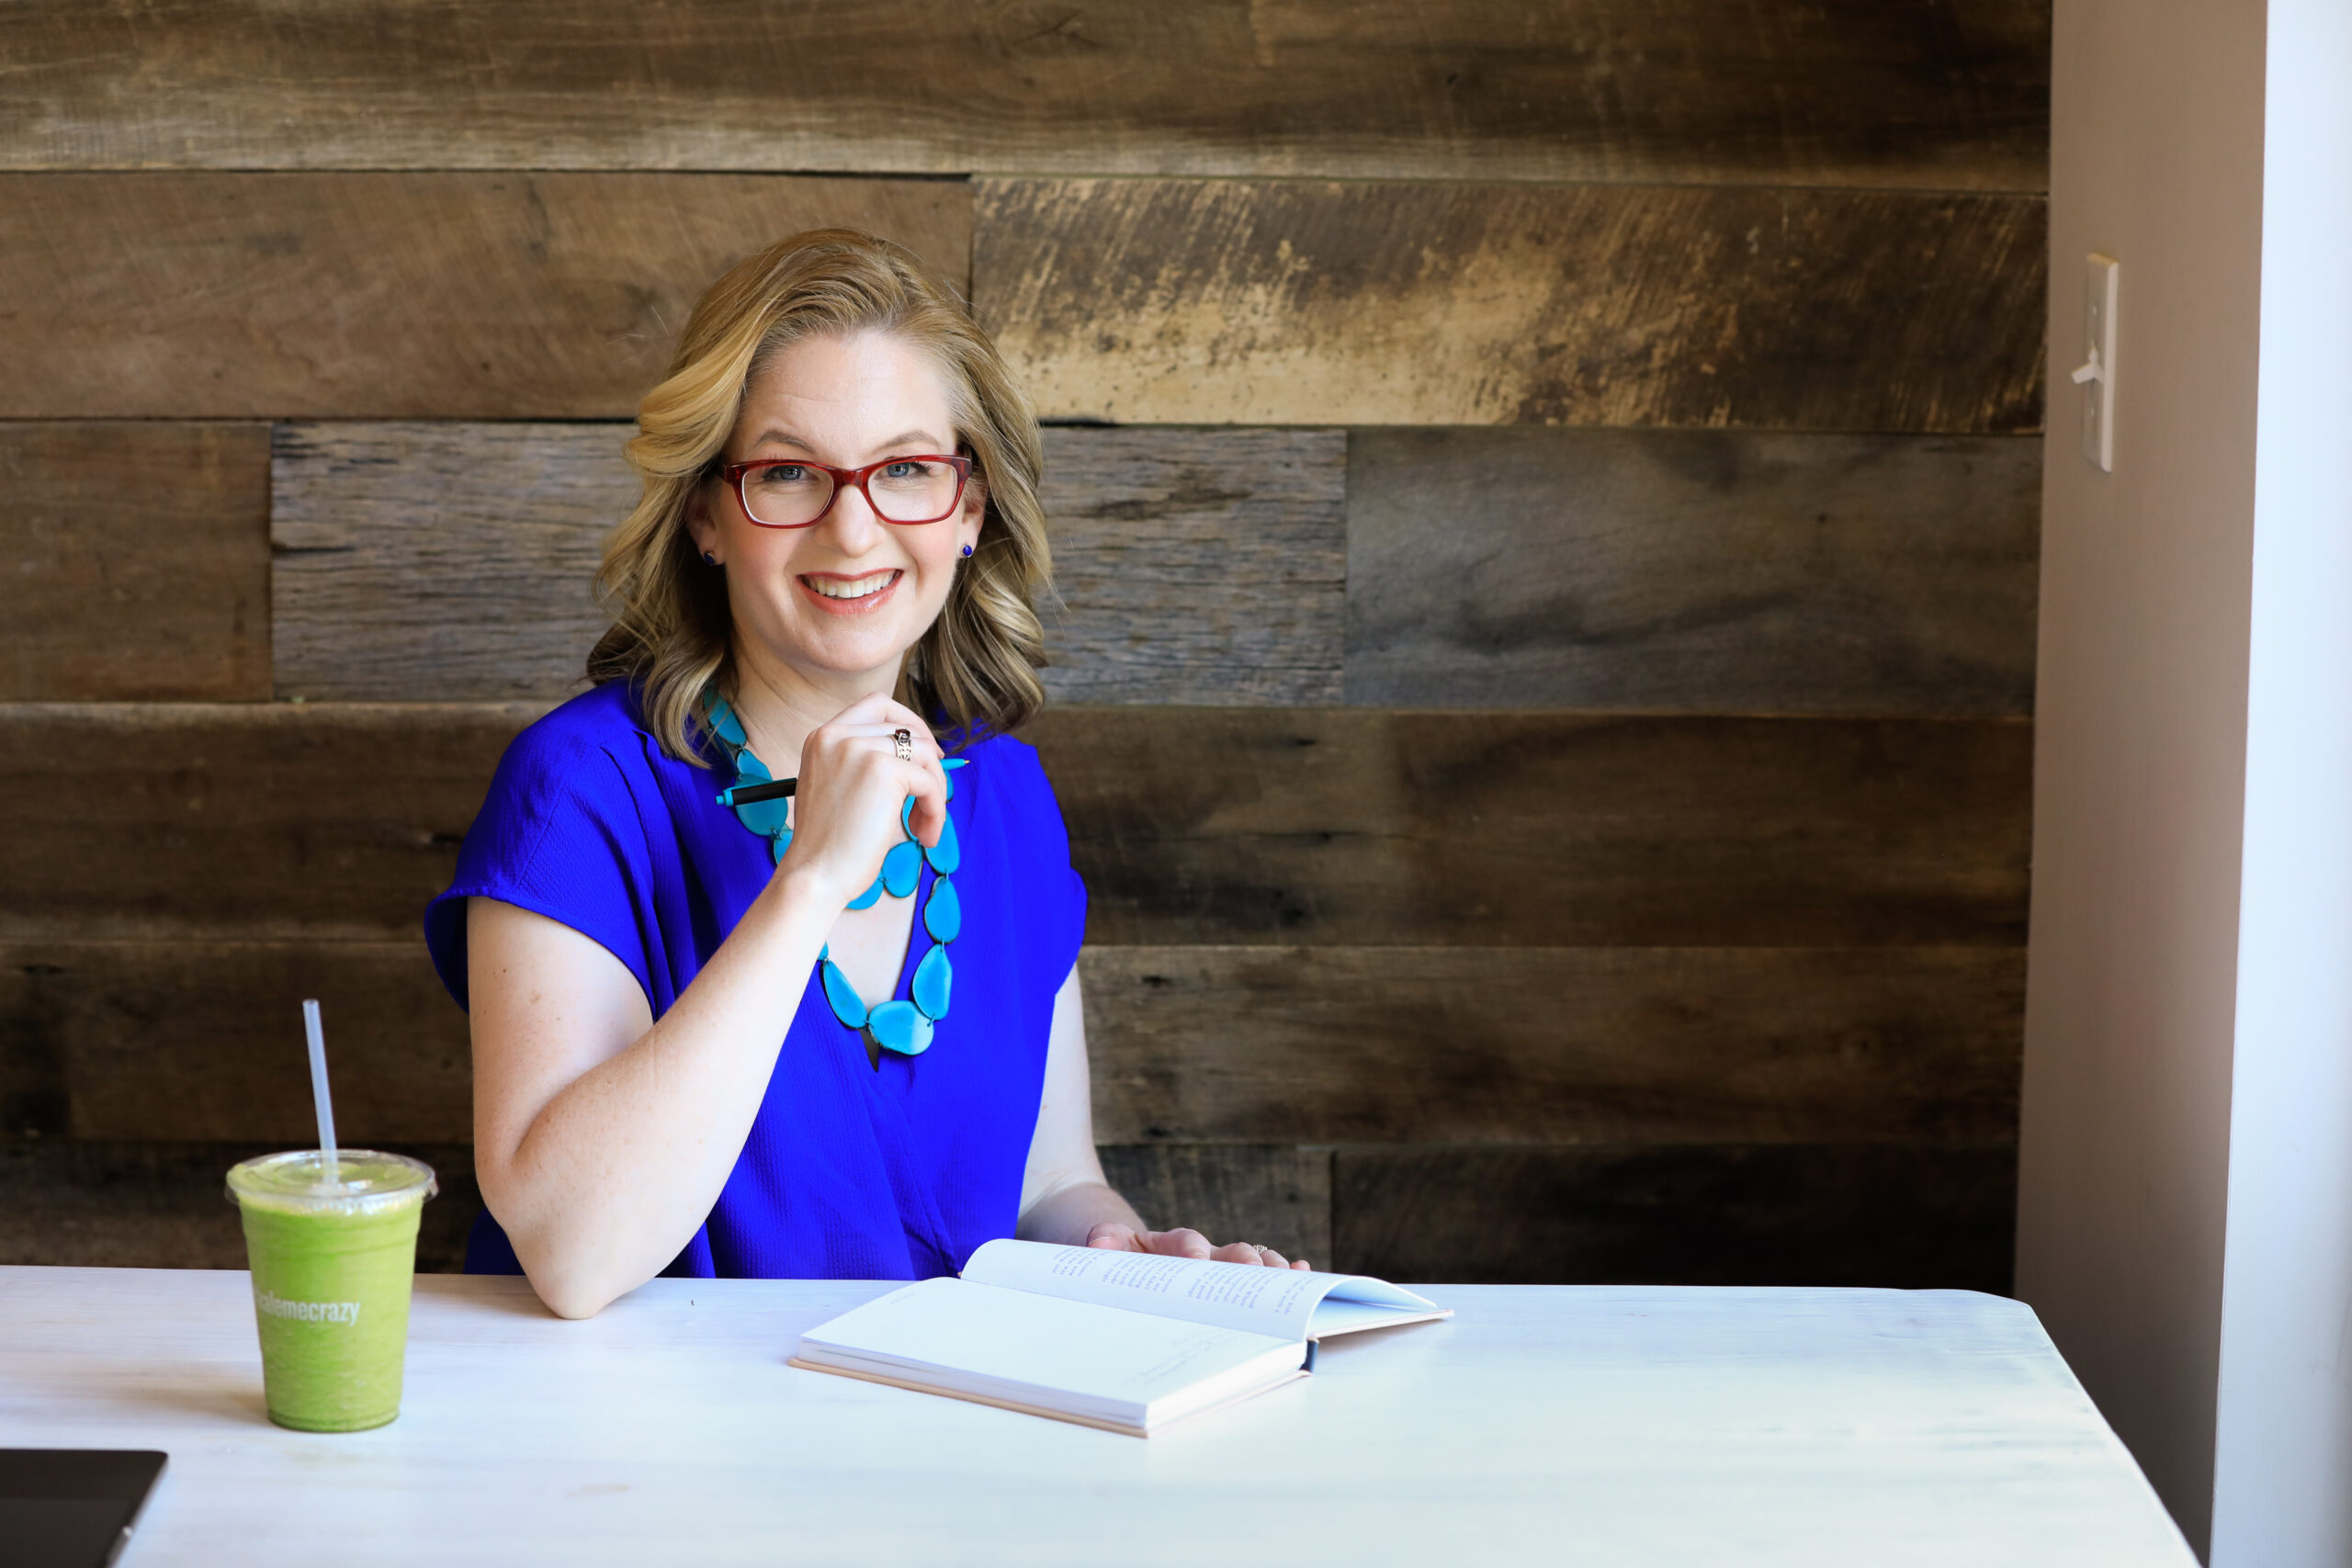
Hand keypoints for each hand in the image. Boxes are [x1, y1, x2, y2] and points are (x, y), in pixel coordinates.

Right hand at [775, 693, 947, 905]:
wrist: (814, 875)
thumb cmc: (827, 845)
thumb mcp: (834, 787)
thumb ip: (860, 763)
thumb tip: (915, 758)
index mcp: (823, 737)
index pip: (876, 705)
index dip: (908, 722)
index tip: (923, 751)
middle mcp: (838, 735)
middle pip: (905, 724)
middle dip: (929, 754)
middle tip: (935, 784)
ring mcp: (861, 748)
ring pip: (925, 754)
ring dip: (935, 792)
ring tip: (924, 827)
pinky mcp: (885, 770)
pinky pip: (930, 783)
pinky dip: (935, 810)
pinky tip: (925, 836)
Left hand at [1084, 1221, 1309, 1270]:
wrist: (1120, 1253)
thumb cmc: (1115, 1260)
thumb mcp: (1102, 1250)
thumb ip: (1103, 1243)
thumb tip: (1099, 1243)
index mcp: (1167, 1245)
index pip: (1184, 1242)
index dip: (1192, 1251)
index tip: (1197, 1261)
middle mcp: (1202, 1253)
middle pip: (1230, 1252)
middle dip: (1244, 1262)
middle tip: (1253, 1273)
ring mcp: (1221, 1266)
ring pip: (1252, 1262)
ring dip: (1269, 1269)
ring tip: (1285, 1276)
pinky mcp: (1232, 1279)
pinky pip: (1262, 1274)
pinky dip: (1283, 1271)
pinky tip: (1302, 1270)